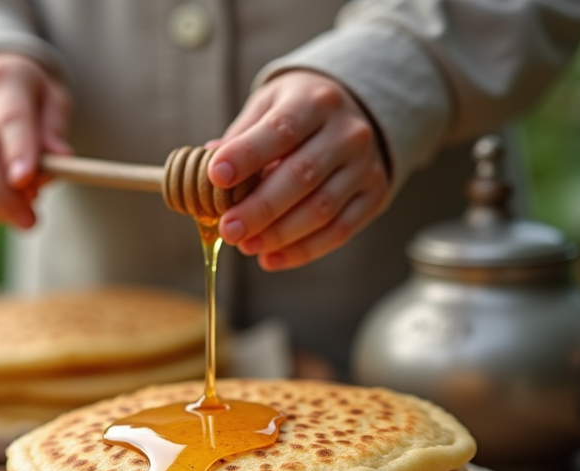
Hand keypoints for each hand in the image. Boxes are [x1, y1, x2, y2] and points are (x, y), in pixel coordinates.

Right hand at [0, 53, 71, 228]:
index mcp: (2, 79)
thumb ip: (55, 130)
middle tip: (30, 221)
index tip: (27, 183)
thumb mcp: (52, 102)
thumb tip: (60, 159)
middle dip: (5, 196)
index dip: (18, 152)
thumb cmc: (26, 98)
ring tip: (21, 212)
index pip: (10, 119)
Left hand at [208, 71, 389, 270]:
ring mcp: (365, 166)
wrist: (357, 111)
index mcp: (315, 102)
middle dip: (261, 208)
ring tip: (246, 246)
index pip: (280, 130)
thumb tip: (206, 168)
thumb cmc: (299, 113)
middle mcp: (347, 133)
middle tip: (229, 229)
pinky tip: (271, 258)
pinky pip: (339, 231)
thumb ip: (241, 137)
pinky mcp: (373, 195)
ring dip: (279, 235)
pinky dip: (302, 250)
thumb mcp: (269, 106)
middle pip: (302, 176)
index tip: (216, 177)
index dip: (247, 155)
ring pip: (322, 209)